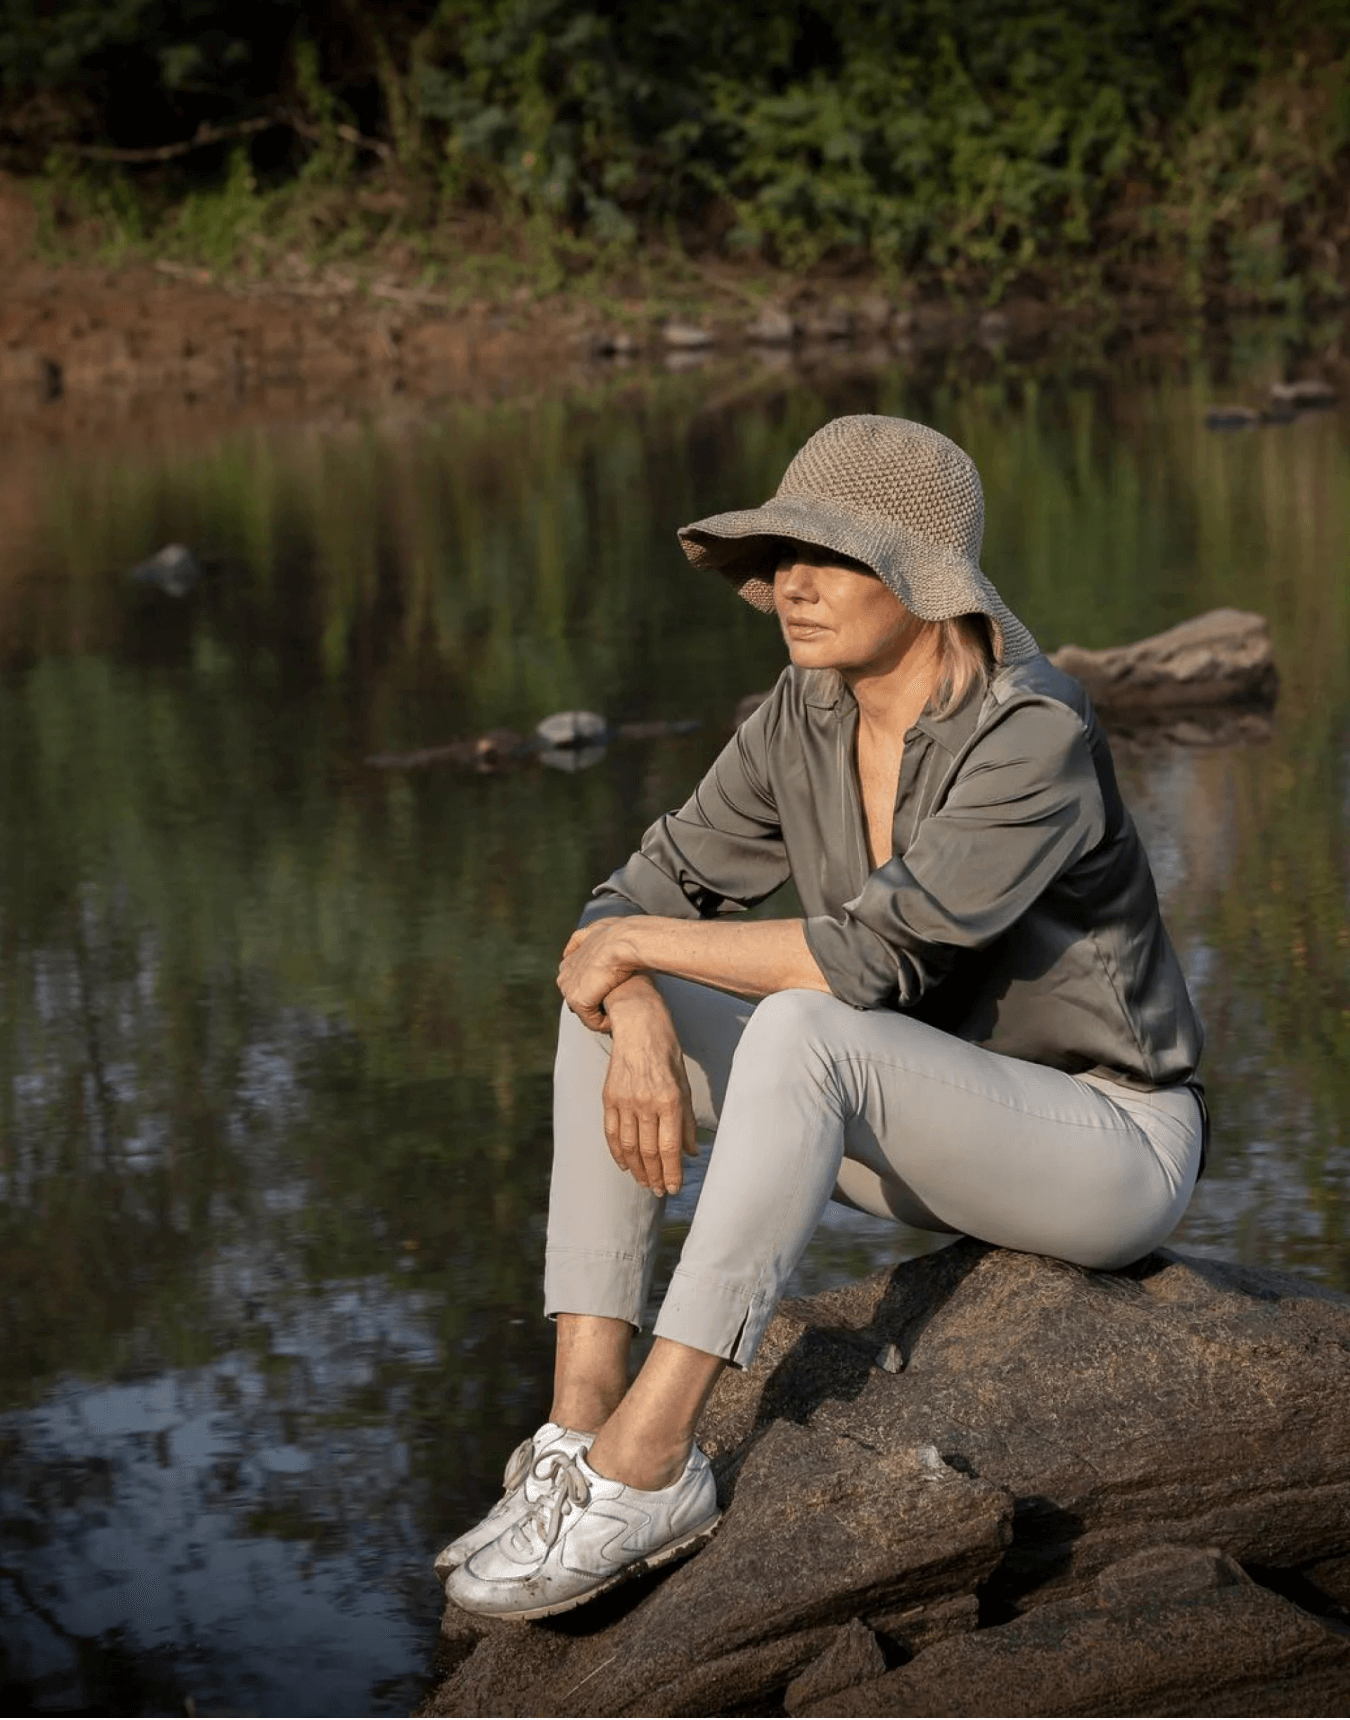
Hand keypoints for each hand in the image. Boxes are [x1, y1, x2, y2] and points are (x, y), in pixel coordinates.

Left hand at [557, 922, 639, 1029]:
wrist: (625, 942)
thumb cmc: (619, 935)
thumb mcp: (597, 929)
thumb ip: (586, 937)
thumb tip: (584, 940)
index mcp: (569, 960)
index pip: (575, 981)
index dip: (594, 986)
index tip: (611, 988)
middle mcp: (564, 975)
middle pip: (577, 997)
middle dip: (595, 1001)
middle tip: (616, 1000)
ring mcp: (569, 989)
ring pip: (584, 1010)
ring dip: (600, 1013)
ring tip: (617, 1011)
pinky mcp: (578, 1001)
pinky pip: (591, 1020)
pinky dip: (604, 1022)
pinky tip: (616, 1017)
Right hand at [601, 985, 697, 1195]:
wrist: (638, 1026)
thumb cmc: (668, 1054)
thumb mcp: (685, 1085)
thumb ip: (688, 1121)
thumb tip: (692, 1153)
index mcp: (669, 1100)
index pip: (669, 1147)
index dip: (672, 1172)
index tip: (674, 1188)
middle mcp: (646, 1102)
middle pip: (648, 1151)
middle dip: (655, 1176)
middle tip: (660, 1191)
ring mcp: (624, 1100)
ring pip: (629, 1146)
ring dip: (637, 1170)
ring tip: (645, 1183)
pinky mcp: (609, 1098)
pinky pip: (612, 1132)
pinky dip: (617, 1153)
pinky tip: (625, 1165)